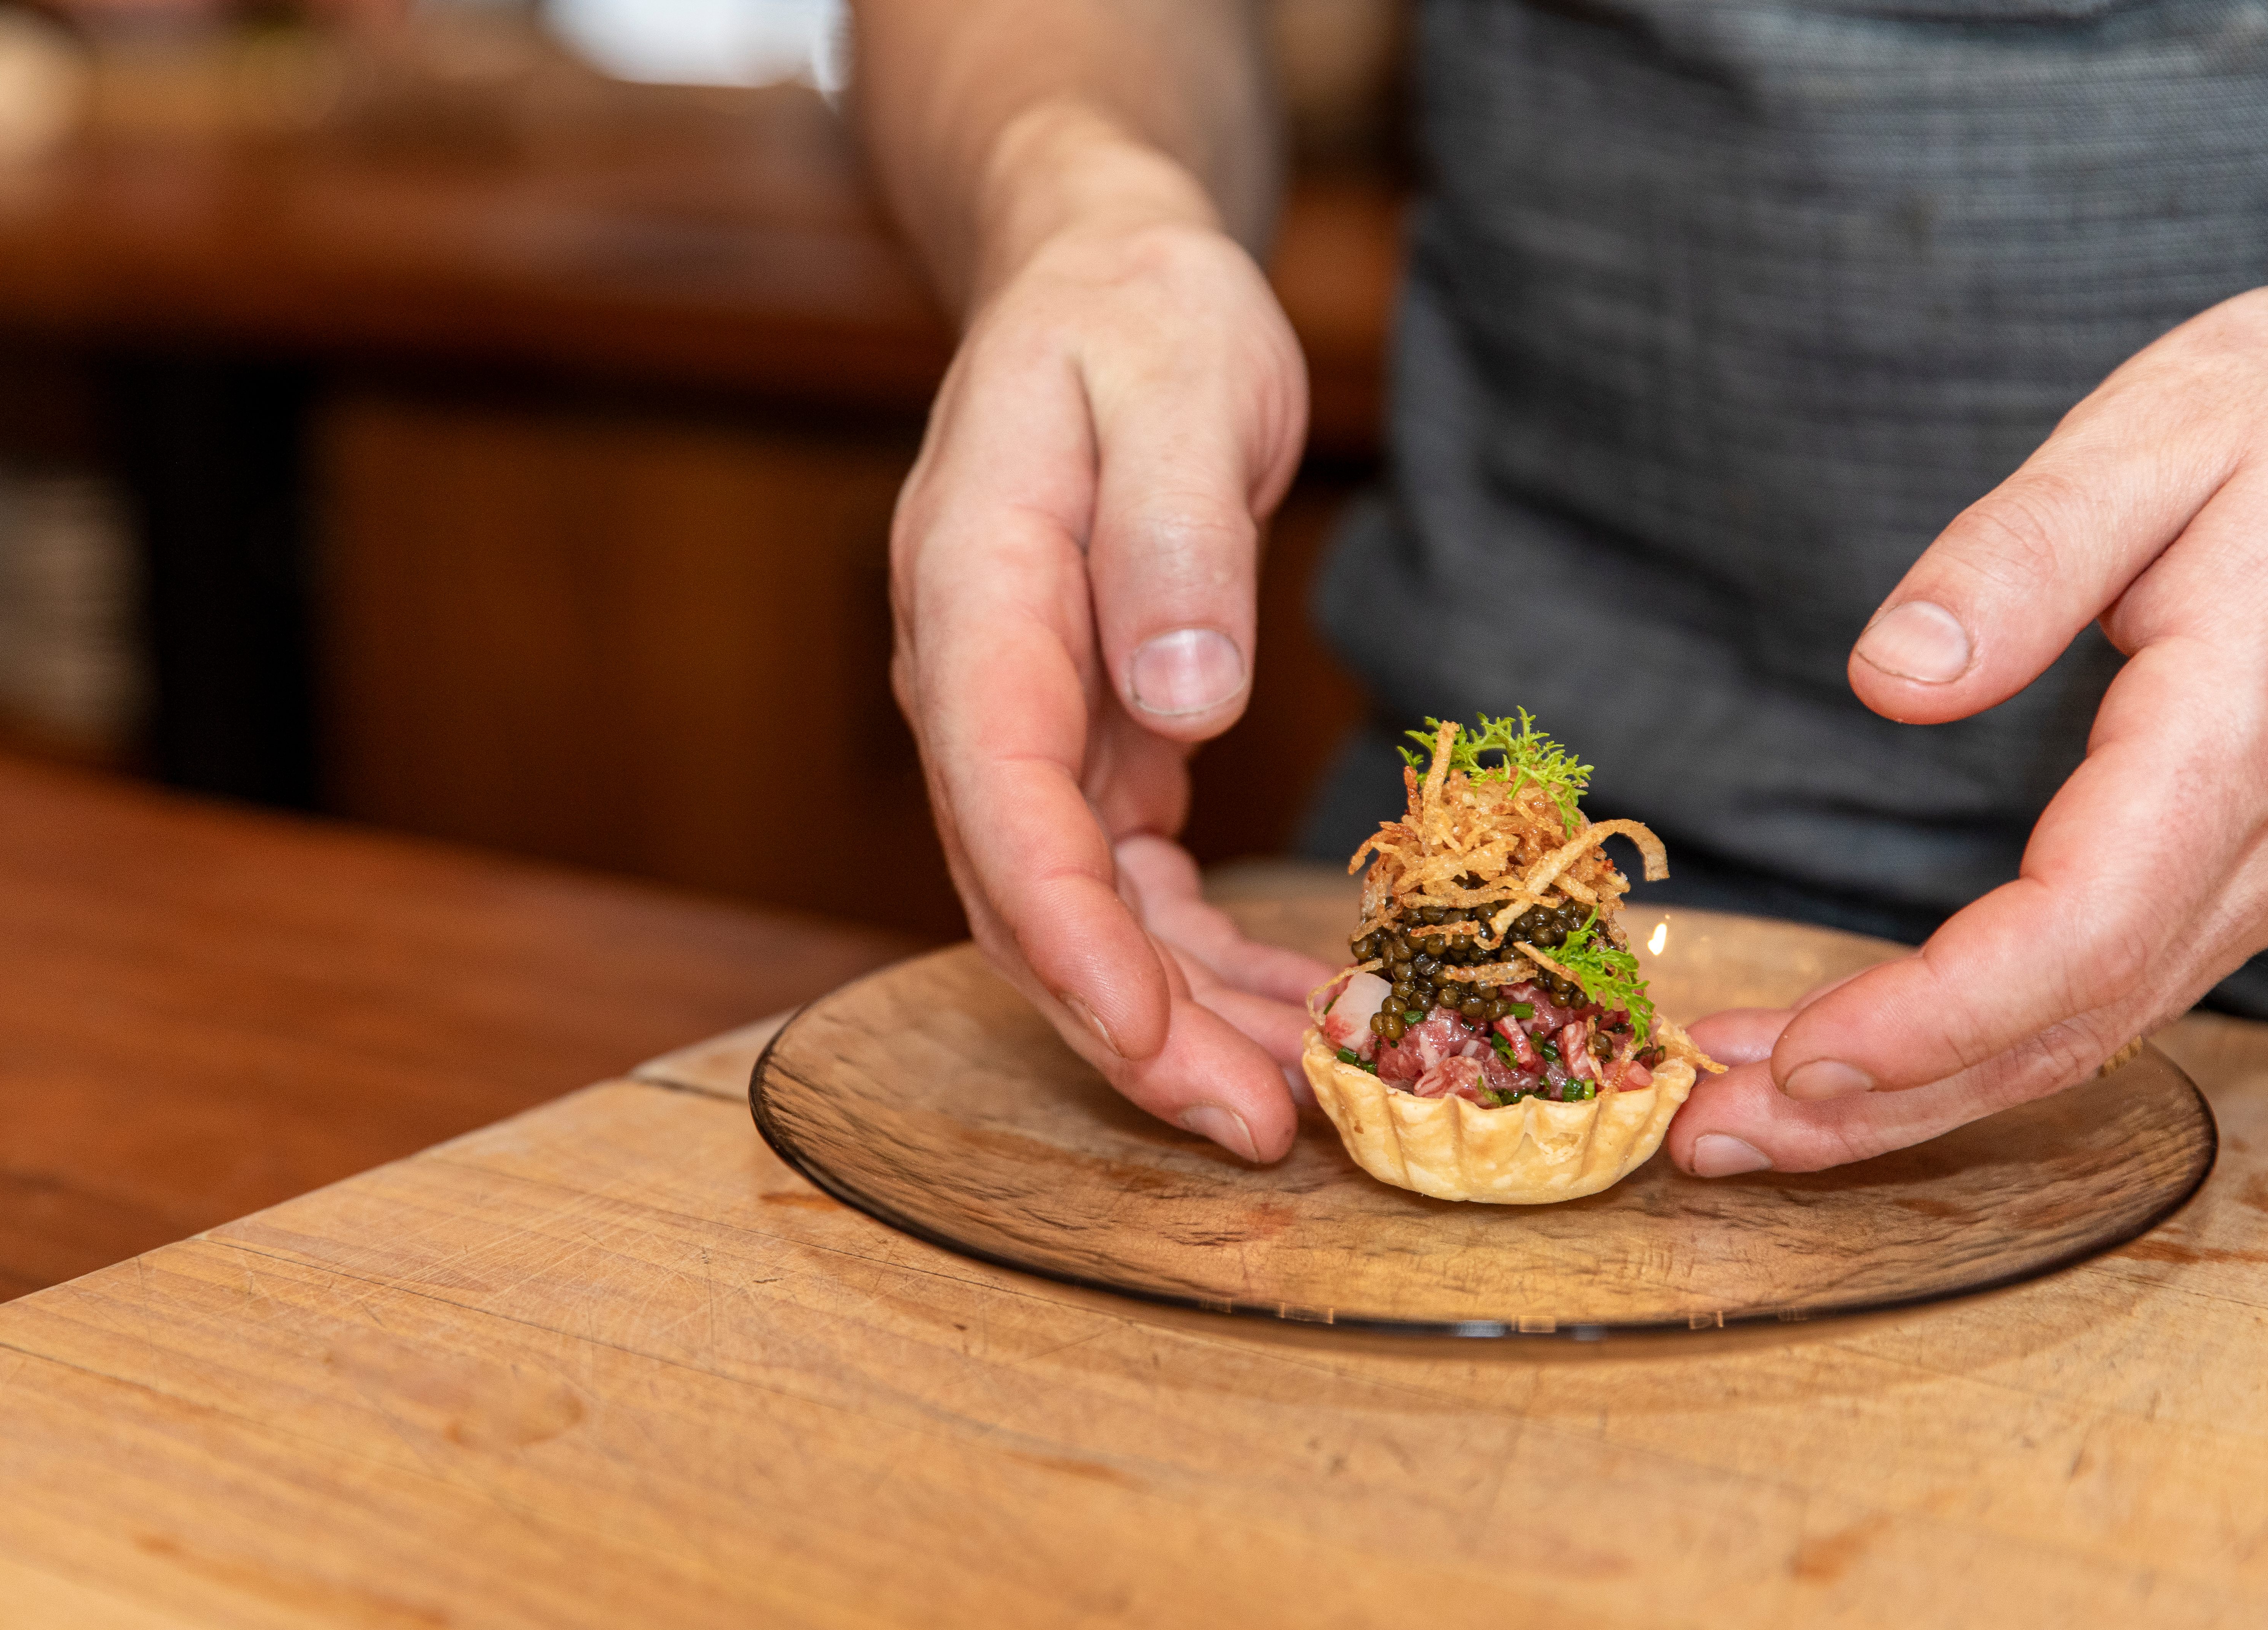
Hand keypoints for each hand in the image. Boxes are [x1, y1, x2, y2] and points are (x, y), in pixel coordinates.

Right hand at [888, 124, 1327, 1162]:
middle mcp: (979, 684)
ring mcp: (1028, 723)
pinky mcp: (1092, 739)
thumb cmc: (1138, 318)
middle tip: (1259, 1126)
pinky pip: (1130, 878)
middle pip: (1029, 894)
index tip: (1151, 1043)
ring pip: (1081, 911)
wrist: (1103, 287)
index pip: (999, 802)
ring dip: (1174, 1016)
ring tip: (1291, 1103)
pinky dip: (1198, 954)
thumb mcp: (1175, 379)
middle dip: (1133, 1026)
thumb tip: (1184, 695)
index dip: (1069, 940)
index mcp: (976, 600)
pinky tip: (1283, 1010)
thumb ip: (1170, 534)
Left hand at [1669, 248, 2267, 1174]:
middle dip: (1885, 1102)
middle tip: (1715, 1135)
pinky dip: (1972, 1043)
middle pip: (2068, 1025)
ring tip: (1749, 1117)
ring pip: (2084, 1035)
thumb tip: (1893, 673)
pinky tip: (1863, 1047)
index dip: (1934, 1016)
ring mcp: (2266, 864)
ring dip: (1912, 1095)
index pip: (2080, 931)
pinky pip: (2103, 991)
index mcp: (2242, 728)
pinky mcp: (2236, 866)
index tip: (1798, 1054)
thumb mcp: (2148, 437)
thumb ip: (2019, 556)